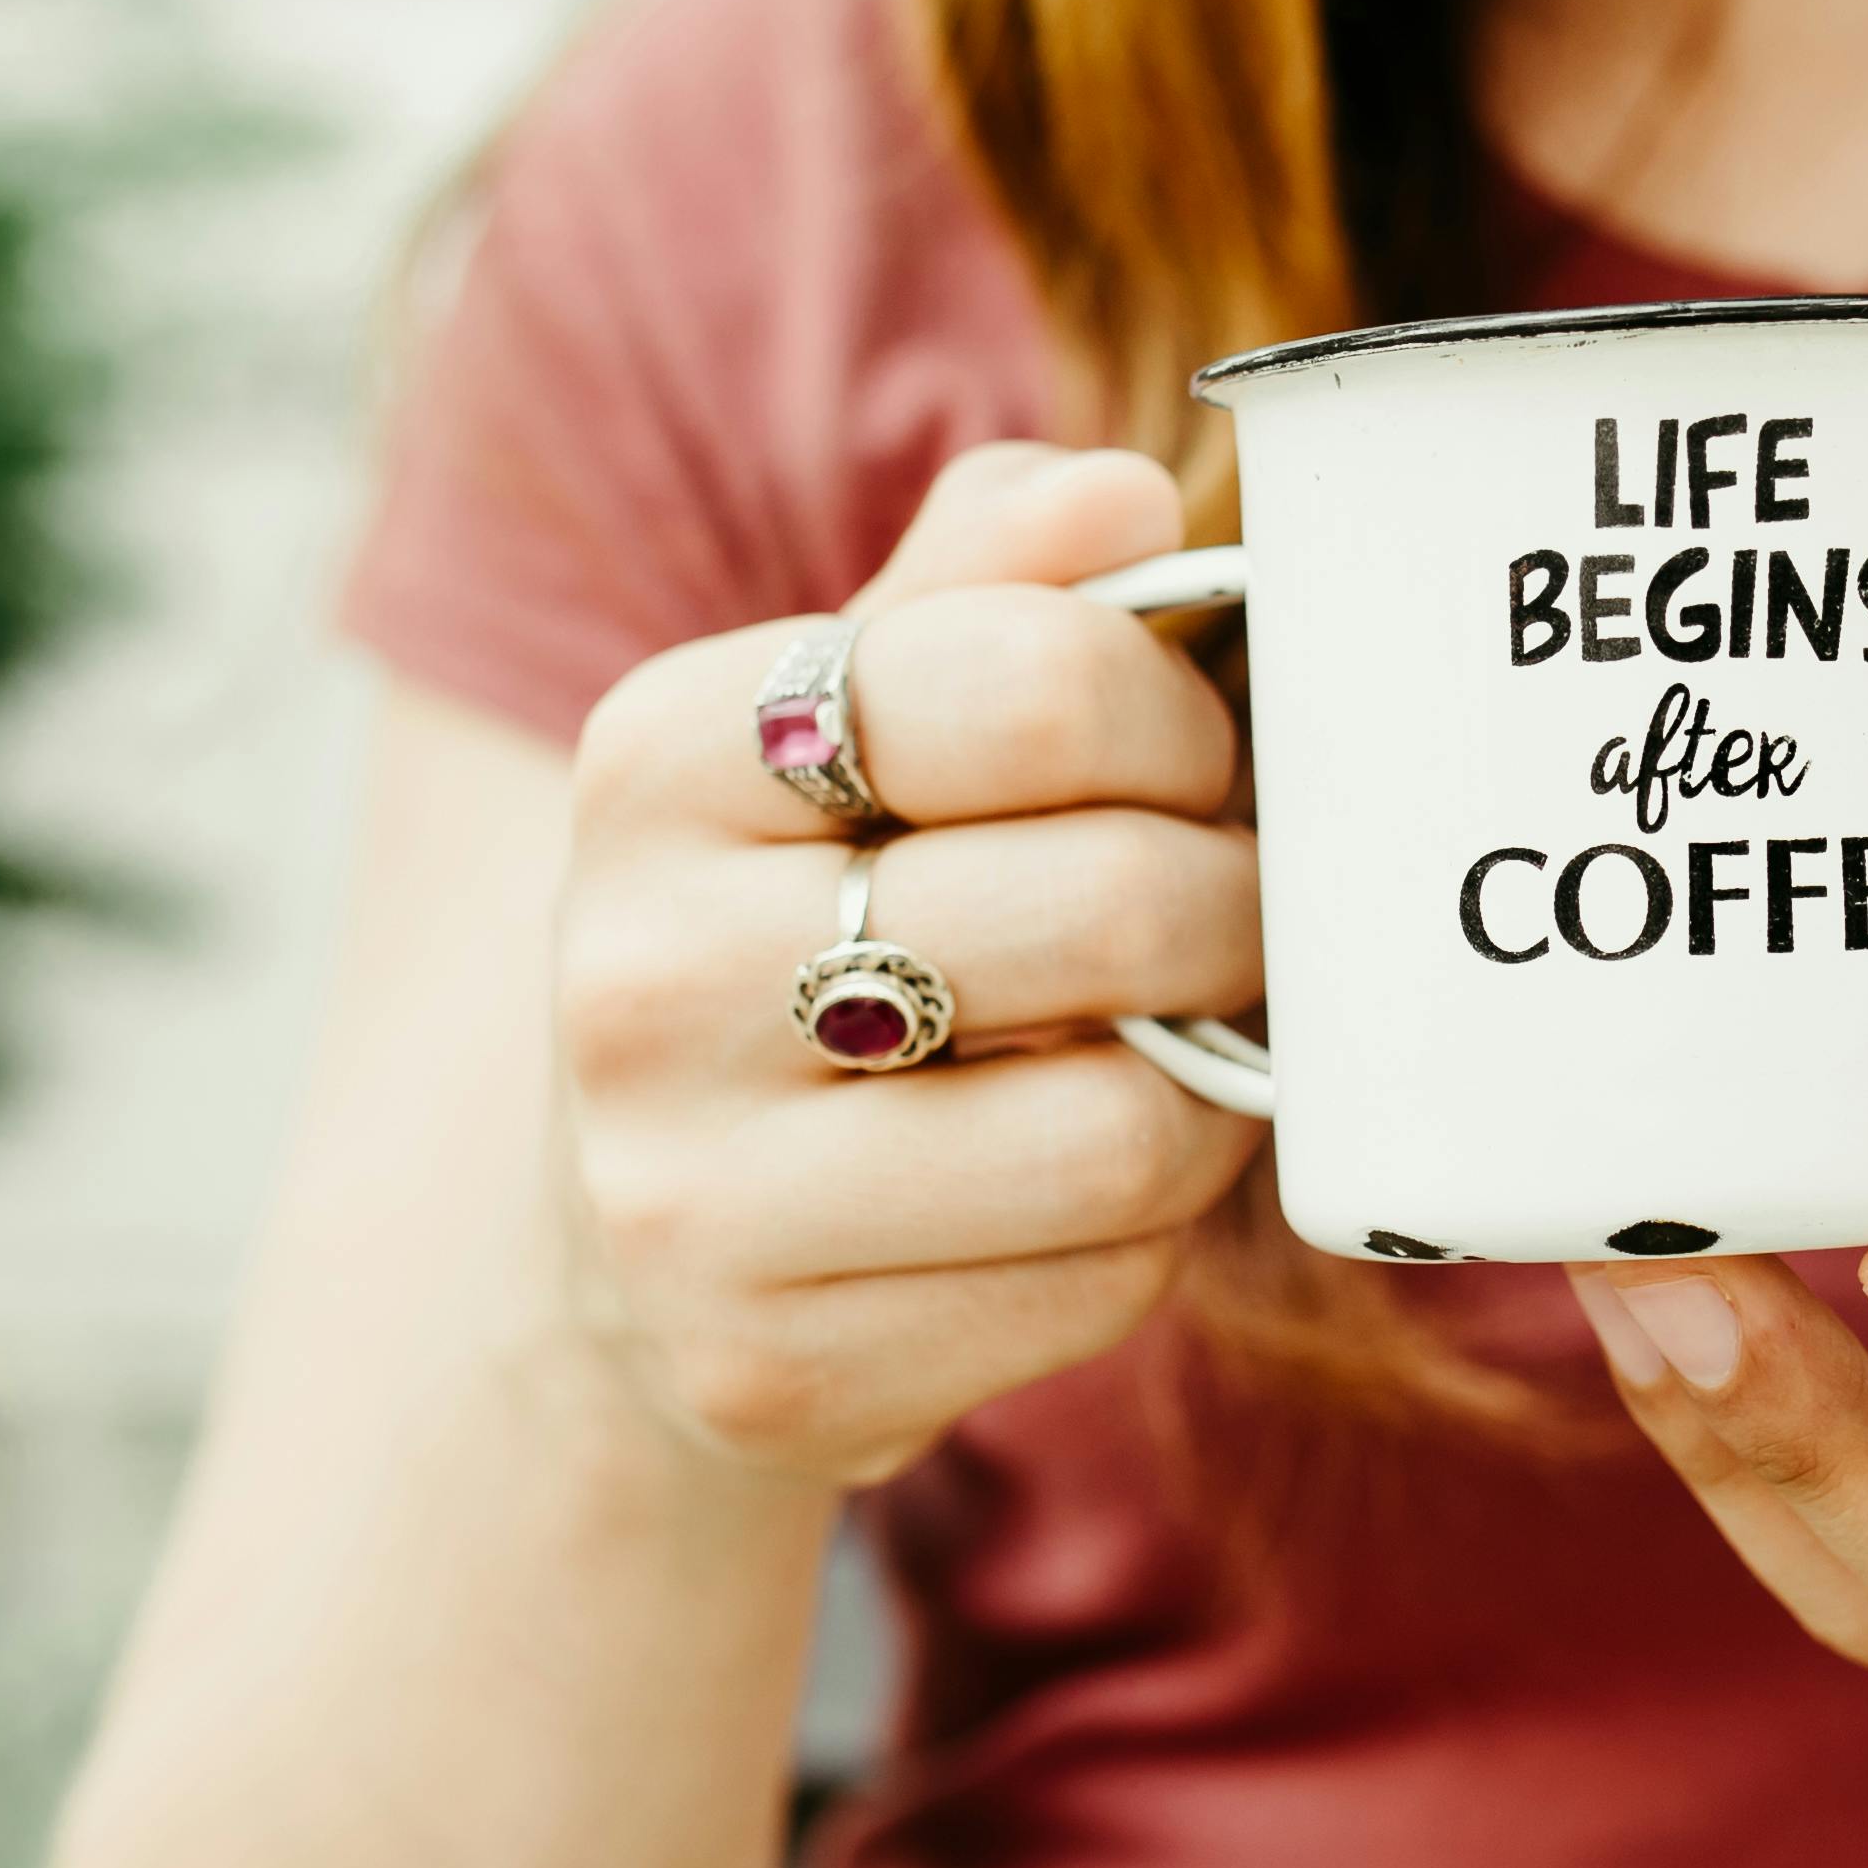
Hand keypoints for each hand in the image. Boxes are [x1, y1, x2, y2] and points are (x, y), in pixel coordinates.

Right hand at [551, 445, 1267, 1486]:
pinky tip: (1092, 1181)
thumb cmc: (803, 919)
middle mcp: (639, 975)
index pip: (1030, 681)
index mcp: (657, 758)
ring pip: (1123, 1127)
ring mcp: (688, 1196)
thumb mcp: (845, 725)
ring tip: (1182, 1042)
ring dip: (1215, 1084)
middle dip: (1239, 900)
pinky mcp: (772, 1370)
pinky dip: (1150, 1230)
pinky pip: (1097, 1283)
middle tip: (1242, 905)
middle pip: (1112, 904)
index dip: (1177, 714)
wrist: (626, 1237)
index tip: (1193, 754)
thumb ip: (983, 587)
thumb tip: (1123, 497)